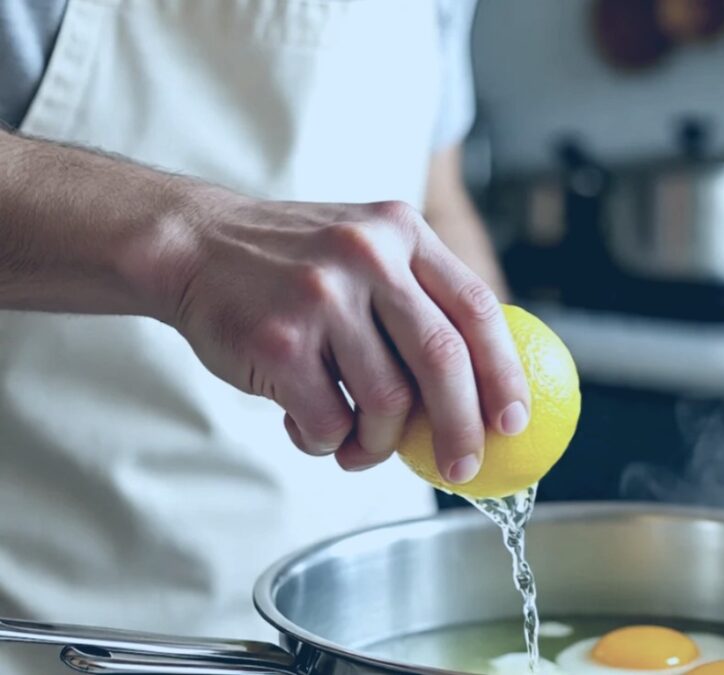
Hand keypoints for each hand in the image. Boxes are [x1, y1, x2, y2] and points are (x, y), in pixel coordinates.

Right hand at [161, 190, 529, 482]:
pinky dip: (329, 441)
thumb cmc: (293, 262)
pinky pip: (329, 421)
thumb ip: (420, 293)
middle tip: (462, 468)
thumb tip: (483, 381)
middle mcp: (368, 257)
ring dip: (380, 443)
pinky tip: (313, 429)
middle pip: (443, 360)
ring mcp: (321, 297)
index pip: (477, 307)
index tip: (514, 421)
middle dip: (462, 428)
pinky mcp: (279, 342)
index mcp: (401, 232)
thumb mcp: (367, 246)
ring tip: (361, 448)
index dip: (505, 372)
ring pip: (387, 402)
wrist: (194, 244)